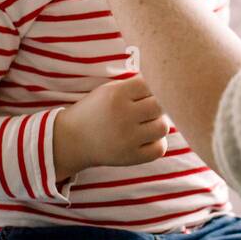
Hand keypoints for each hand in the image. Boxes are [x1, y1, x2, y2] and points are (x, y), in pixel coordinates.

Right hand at [53, 75, 171, 175]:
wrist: (73, 139)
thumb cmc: (97, 110)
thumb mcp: (109, 90)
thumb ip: (136, 85)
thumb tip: (168, 82)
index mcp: (117, 95)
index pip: (151, 85)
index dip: (153, 89)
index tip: (145, 94)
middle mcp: (123, 116)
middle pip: (161, 105)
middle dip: (157, 106)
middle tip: (148, 109)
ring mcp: (127, 139)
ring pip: (163, 127)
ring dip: (159, 123)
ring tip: (147, 123)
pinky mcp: (130, 157)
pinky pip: (159, 149)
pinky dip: (157, 143)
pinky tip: (147, 138)